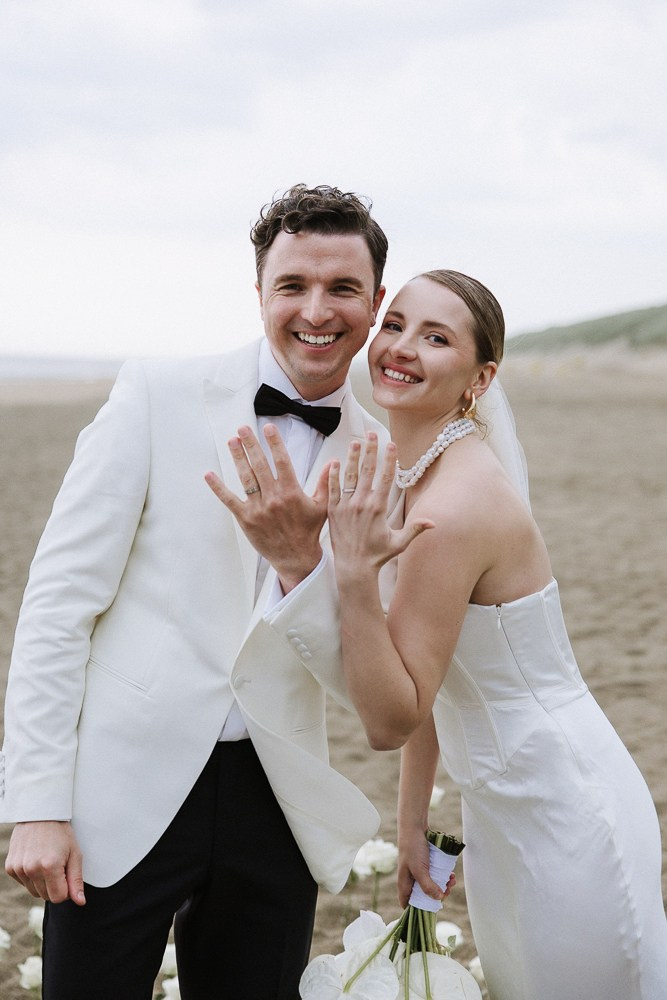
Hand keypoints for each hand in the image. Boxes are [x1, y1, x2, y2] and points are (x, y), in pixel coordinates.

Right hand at [5, 821, 85, 904]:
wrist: (40, 813)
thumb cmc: (60, 832)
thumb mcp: (75, 854)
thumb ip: (76, 880)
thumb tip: (80, 902)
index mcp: (49, 866)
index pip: (59, 898)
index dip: (67, 890)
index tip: (68, 876)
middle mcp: (31, 869)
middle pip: (46, 896)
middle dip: (55, 886)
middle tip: (59, 866)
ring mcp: (18, 868)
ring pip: (34, 891)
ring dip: (43, 882)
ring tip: (47, 862)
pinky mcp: (10, 867)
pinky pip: (24, 883)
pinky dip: (31, 877)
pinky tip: (36, 860)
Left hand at [205, 423, 330, 592]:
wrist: (297, 558)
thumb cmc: (309, 531)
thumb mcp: (322, 506)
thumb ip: (326, 482)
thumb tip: (334, 462)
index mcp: (291, 492)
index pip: (282, 461)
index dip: (274, 443)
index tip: (268, 428)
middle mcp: (273, 498)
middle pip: (260, 465)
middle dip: (251, 445)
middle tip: (242, 429)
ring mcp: (258, 509)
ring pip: (246, 478)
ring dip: (237, 458)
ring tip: (232, 442)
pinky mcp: (246, 519)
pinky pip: (229, 500)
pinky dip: (218, 488)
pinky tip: (209, 475)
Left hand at [327, 433, 432, 576]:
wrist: (353, 568)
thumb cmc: (378, 556)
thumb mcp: (400, 543)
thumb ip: (415, 530)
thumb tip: (434, 523)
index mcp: (379, 508)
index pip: (386, 478)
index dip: (389, 459)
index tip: (392, 444)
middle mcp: (362, 504)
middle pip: (367, 471)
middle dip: (370, 450)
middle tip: (372, 433)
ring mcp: (346, 506)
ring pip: (349, 476)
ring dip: (352, 457)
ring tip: (355, 442)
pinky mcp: (333, 511)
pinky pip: (332, 489)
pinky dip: (333, 475)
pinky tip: (335, 462)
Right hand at [398, 827, 454, 908]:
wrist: (415, 826)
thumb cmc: (413, 848)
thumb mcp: (420, 870)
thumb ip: (428, 886)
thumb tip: (438, 899)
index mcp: (405, 884)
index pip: (408, 904)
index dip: (418, 911)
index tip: (432, 909)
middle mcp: (411, 880)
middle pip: (424, 896)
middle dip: (437, 895)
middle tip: (447, 889)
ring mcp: (418, 872)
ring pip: (432, 885)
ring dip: (443, 885)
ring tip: (452, 879)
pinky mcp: (425, 865)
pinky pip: (435, 875)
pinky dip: (443, 876)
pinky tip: (450, 873)